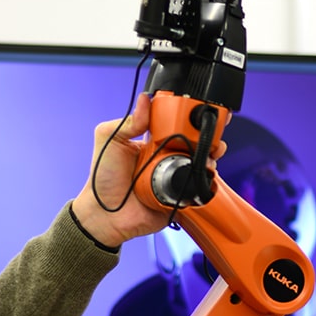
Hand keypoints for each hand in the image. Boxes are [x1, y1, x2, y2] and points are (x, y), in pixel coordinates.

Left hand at [71, 93, 225, 247]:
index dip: (190, 121)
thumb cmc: (103, 179)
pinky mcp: (179, 198)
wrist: (105, 215)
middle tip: (212, 137)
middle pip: (194, 144)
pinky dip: (207, 183)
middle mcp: (166, 158)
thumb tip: (145, 100)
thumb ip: (128, 121)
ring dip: (209, 159)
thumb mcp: (110, 141)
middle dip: (208, 138)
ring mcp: (174, 178)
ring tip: (211, 156)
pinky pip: (198, 189)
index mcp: (153, 142)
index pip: (176, 126)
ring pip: (200, 166)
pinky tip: (207, 176)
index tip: (199, 115)